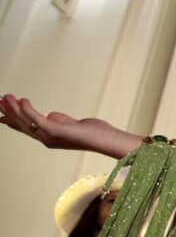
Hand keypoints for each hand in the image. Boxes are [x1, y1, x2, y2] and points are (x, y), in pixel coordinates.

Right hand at [0, 94, 141, 157]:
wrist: (104, 138)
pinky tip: (22, 100)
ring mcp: (50, 136)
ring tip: (6, 97)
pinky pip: (37, 119)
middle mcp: (46, 138)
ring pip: (26, 121)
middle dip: (9, 113)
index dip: (13, 121)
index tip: (1, 114)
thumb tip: (49, 114)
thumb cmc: (92, 131)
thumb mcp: (72, 123)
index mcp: (49, 137)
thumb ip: (60, 120)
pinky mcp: (55, 131)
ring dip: (15, 108)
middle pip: (22, 125)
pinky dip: (28, 110)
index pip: (27, 128)